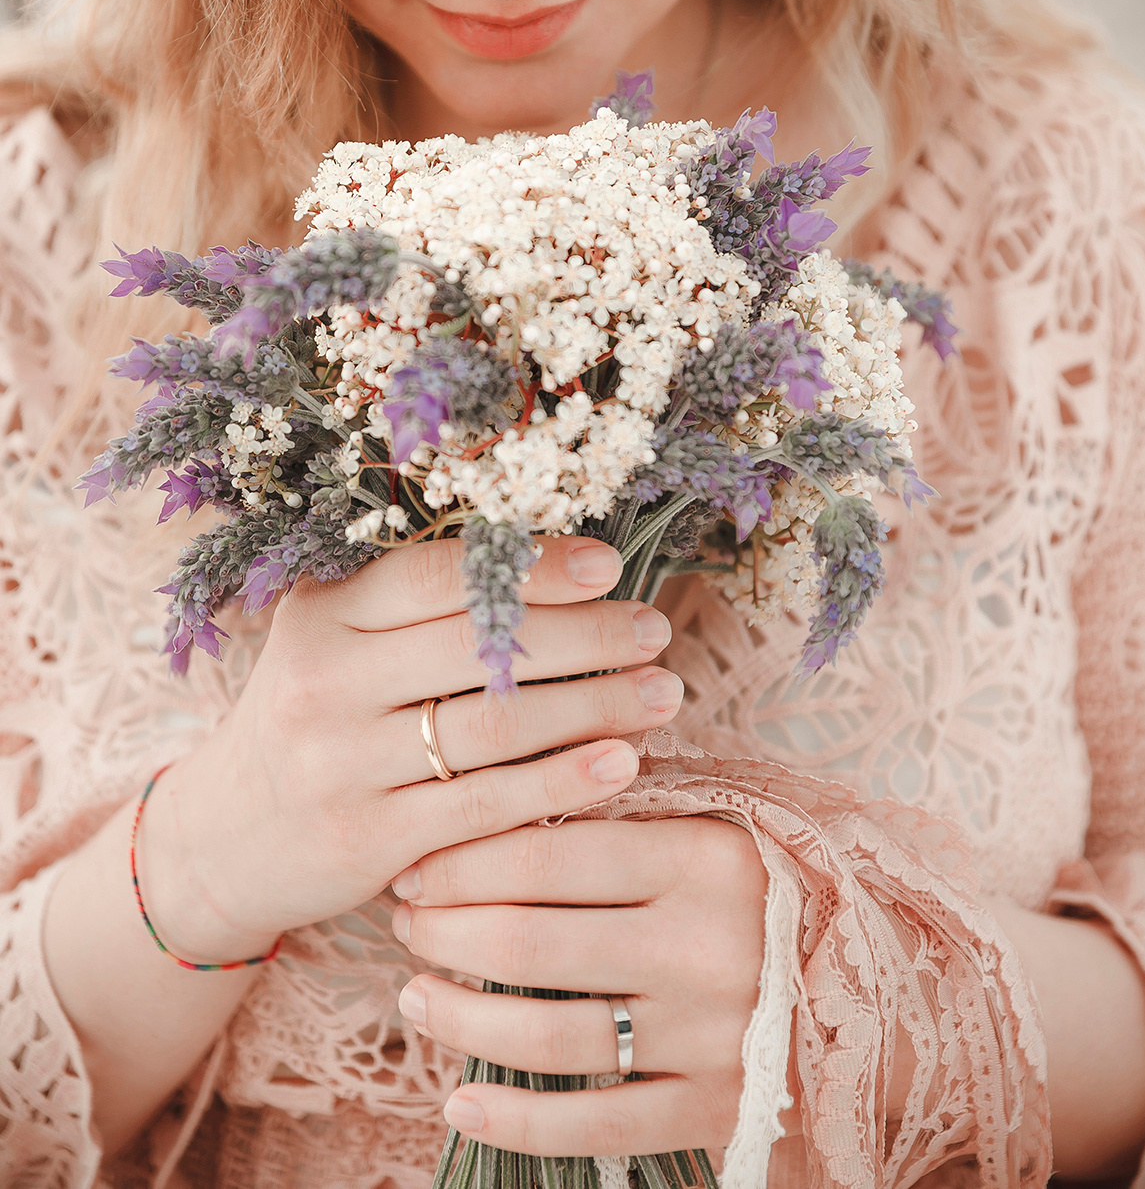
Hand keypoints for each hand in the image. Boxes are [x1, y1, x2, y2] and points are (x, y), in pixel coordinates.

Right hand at [136, 538, 683, 962]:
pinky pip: (487, 804)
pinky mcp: (368, 840)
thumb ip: (420, 603)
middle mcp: (323, 681)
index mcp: (321, 612)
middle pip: (480, 647)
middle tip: (657, 629)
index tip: (609, 564)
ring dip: (596, 705)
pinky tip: (623, 762)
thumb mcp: (338, 638)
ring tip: (663, 691)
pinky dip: (564, 781)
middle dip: (586, 635)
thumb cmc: (317, 712)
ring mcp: (341, 764)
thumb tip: (558, 557)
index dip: (531, 567)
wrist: (228, 832)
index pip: (440, 575)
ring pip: (495, 726)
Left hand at [391, 815, 789, 1157]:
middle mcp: (704, 945)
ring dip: (460, 1018)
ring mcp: (709, 1036)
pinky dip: (513, 1120)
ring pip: (546, 1035)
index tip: (417, 865)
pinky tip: (457, 1102)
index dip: (463, 860)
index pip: (548, 853)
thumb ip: (628, 805)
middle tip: (405, 921)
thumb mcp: (719, 823)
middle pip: (530, 941)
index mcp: (703, 856)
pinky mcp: (714, 1110)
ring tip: (415, 997)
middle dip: (445, 931)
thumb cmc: (774, 884)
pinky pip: (593, 1125)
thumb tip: (508, 783)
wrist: (890, 983)